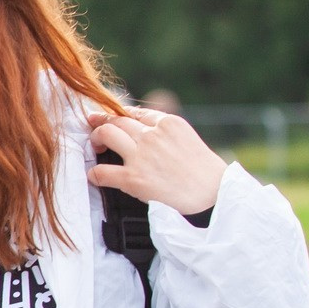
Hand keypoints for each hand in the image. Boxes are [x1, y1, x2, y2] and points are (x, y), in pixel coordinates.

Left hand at [88, 108, 225, 218]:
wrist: (214, 194)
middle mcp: (152, 135)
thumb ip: (166, 133)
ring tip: (97, 148)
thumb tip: (144, 131)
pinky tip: (95, 177)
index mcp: (168, 123)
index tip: (108, 118)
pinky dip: (94, 174)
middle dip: (101, 123)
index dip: (118, 115)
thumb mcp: (187, 139)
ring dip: (95, 139)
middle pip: (116, 120)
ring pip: (105, 134)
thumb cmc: (205, 172)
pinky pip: (101, 171)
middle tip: (94, 129)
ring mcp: (141, 155)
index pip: (134, 113)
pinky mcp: (132, 178)